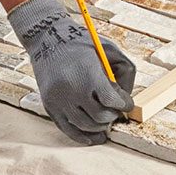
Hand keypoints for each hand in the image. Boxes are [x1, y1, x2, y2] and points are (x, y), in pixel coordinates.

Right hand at [6, 0, 135, 144]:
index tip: (128, 105)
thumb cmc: (82, 42)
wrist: (47, 37)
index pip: (111, 101)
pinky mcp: (49, 106)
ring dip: (100, 127)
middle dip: (112, 116)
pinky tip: (93, 136)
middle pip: (99, 116)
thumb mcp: (108, 48)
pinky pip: (67, 129)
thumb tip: (127, 98)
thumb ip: (123, 71)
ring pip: (85, 126)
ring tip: (106, 122)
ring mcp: (58, 100)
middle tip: (116, 112)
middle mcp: (71, 89)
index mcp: (87, 73)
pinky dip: (82, 136)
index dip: (124, 105)